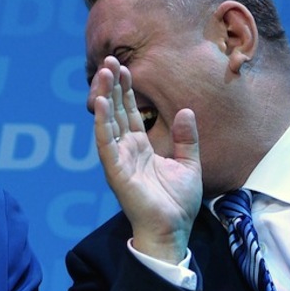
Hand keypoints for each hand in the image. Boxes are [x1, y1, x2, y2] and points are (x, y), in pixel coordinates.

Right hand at [91, 56, 201, 262]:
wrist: (173, 230)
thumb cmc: (178, 204)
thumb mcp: (189, 164)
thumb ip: (187, 138)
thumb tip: (187, 110)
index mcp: (141, 148)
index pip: (130, 113)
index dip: (126, 90)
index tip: (124, 67)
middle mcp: (126, 151)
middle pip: (116, 112)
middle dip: (112, 86)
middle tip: (108, 60)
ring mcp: (118, 160)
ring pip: (107, 122)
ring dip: (104, 96)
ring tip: (102, 73)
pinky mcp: (115, 171)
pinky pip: (105, 143)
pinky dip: (101, 122)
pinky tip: (100, 103)